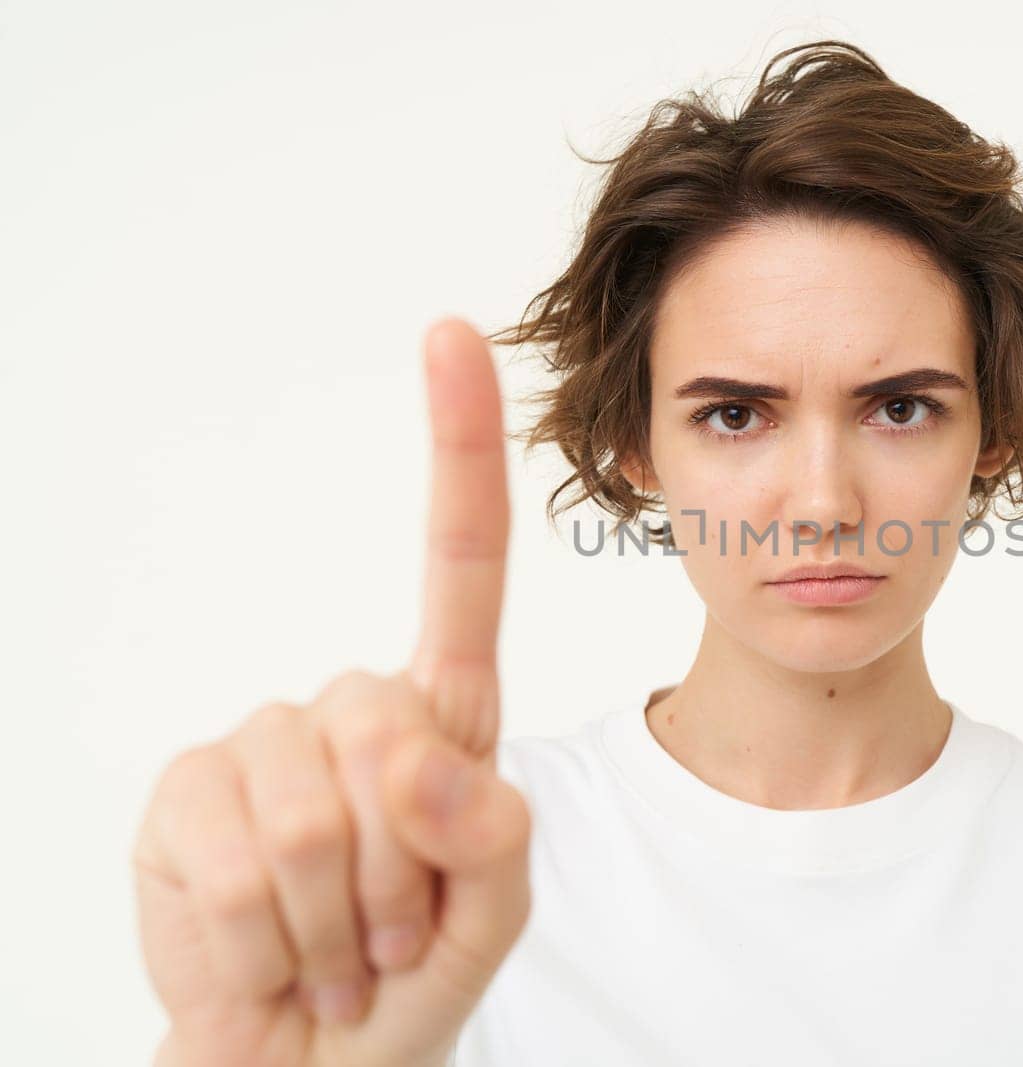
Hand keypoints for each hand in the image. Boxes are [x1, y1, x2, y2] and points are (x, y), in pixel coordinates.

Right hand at [132, 318, 531, 1066]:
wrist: (308, 1066)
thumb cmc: (408, 982)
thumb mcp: (488, 917)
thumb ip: (490, 835)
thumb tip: (411, 747)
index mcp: (442, 717)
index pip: (461, 568)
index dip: (459, 453)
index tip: (451, 334)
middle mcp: (348, 711)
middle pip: (385, 725)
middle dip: (402, 866)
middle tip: (388, 930)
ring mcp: (257, 744)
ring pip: (310, 806)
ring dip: (335, 916)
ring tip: (334, 946)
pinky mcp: (183, 795)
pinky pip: (230, 858)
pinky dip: (259, 936)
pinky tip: (269, 950)